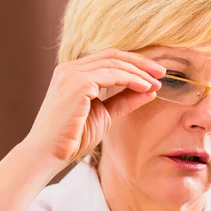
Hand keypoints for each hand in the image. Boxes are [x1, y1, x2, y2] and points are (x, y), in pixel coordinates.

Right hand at [23, 48, 164, 165]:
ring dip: (139, 72)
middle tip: (162, 72)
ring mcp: (72, 74)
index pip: (109, 59)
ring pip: (114, 64)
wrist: (49, 154)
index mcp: (74, 73)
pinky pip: (111, 75)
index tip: (155, 74)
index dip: (134, 64)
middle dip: (141, 63)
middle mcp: (71, 69)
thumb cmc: (72, 137)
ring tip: (156, 83)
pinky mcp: (77, 84)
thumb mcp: (105, 115)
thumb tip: (150, 91)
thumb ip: (124, 101)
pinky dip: (131, 79)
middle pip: (113, 56)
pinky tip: (145, 87)